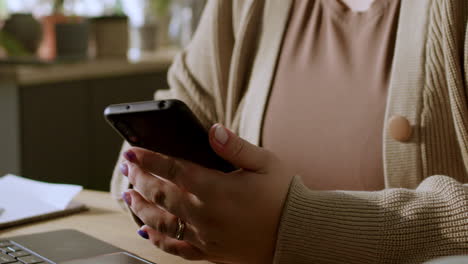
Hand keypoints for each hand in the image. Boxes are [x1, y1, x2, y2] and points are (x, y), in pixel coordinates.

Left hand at [120, 124, 292, 263]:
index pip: (172, 169)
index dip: (149, 158)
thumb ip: (235, 146)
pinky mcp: (209, 251)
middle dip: (139, 178)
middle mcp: (204, 213)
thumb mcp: (265, 163)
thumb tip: (212, 130)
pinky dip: (158, 239)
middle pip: (160, 194)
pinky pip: (176, 247)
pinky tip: (145, 231)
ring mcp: (204, 235)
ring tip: (127, 195)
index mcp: (215, 188)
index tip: (133, 150)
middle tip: (126, 167)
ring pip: (161, 221)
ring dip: (140, 207)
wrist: (296, 233)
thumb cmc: (283, 195)